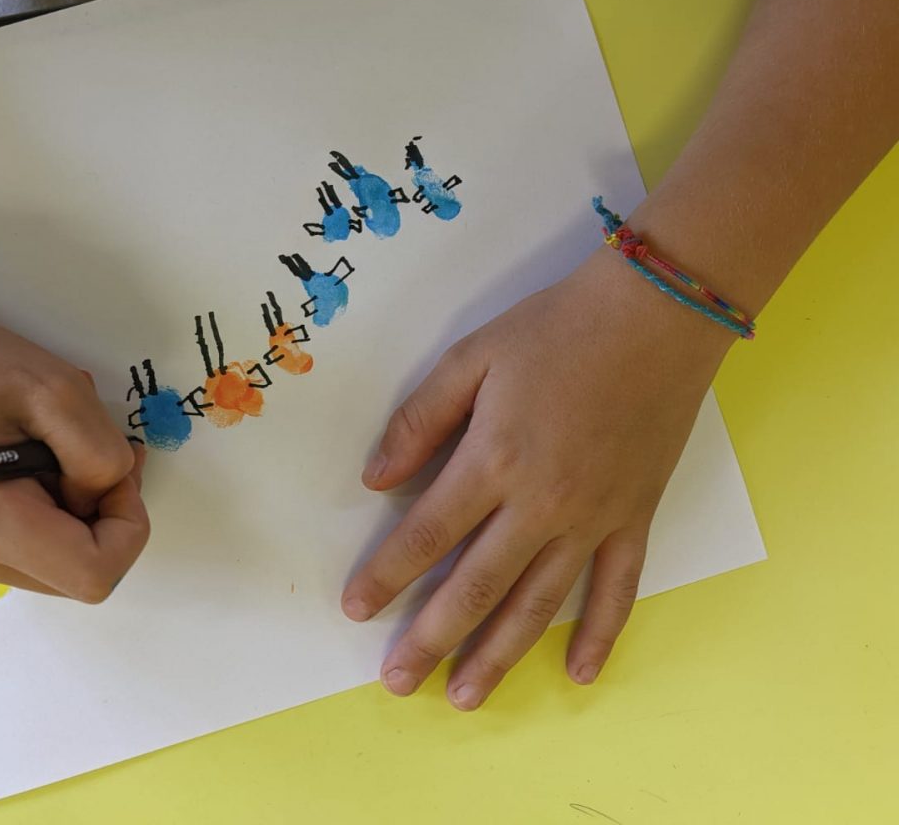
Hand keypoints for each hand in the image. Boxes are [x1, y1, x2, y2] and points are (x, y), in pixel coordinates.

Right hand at [0, 294, 147, 601]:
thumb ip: (99, 452)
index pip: (94, 573)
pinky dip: (56, 506)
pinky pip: (38, 544)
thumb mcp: (55, 389)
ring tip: (54, 443)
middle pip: (82, 572)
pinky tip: (36, 457)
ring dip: (82, 506)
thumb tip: (112, 491)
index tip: (117, 468)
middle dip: (107, 513)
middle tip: (92, 446)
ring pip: (64, 560)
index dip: (127, 524)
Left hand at [342, 250, 733, 708]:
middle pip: (477, 585)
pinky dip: (600, 634)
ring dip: (499, 655)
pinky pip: (618, 589)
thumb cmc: (556, 330)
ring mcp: (593, 519)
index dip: (387, 576)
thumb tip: (375, 480)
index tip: (356, 611)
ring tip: (463, 697)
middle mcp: (541, 504)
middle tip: (397, 682)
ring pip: (539, 603)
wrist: (655, 316)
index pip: (427, 534)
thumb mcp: (472, 358)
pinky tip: (577, 674)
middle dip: (431, 637)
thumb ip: (420, 420)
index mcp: (493, 460)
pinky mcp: (635, 518)